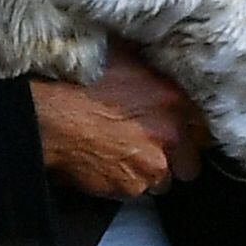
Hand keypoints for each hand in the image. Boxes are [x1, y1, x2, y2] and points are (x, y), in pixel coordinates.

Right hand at [33, 45, 205, 199]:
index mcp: (175, 102)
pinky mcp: (125, 189)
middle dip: (172, 162)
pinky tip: (102, 166)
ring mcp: (150, 167)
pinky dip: (119, 184)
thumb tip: (153, 51)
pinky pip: (131, 193)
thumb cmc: (74, 84)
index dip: (187, 135)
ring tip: (120, 160)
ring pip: (159, 183)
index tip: (175, 136)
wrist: (43, 117)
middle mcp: (170, 137)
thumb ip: (148, 64)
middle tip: (148, 152)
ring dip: (145, 175)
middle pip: (189, 166)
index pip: (203, 131)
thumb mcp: (119, 56)